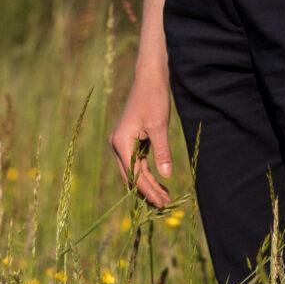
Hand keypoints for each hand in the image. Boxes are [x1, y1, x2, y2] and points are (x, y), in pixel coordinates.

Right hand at [110, 76, 176, 207]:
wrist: (149, 78)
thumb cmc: (153, 98)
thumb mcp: (160, 125)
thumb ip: (162, 151)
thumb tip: (167, 176)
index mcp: (121, 142)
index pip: (134, 175)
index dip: (148, 191)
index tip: (162, 203)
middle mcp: (117, 144)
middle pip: (130, 176)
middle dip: (147, 192)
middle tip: (164, 205)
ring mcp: (122, 142)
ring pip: (133, 171)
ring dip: (147, 184)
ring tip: (165, 197)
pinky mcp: (130, 140)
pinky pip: (136, 162)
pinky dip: (147, 173)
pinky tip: (160, 182)